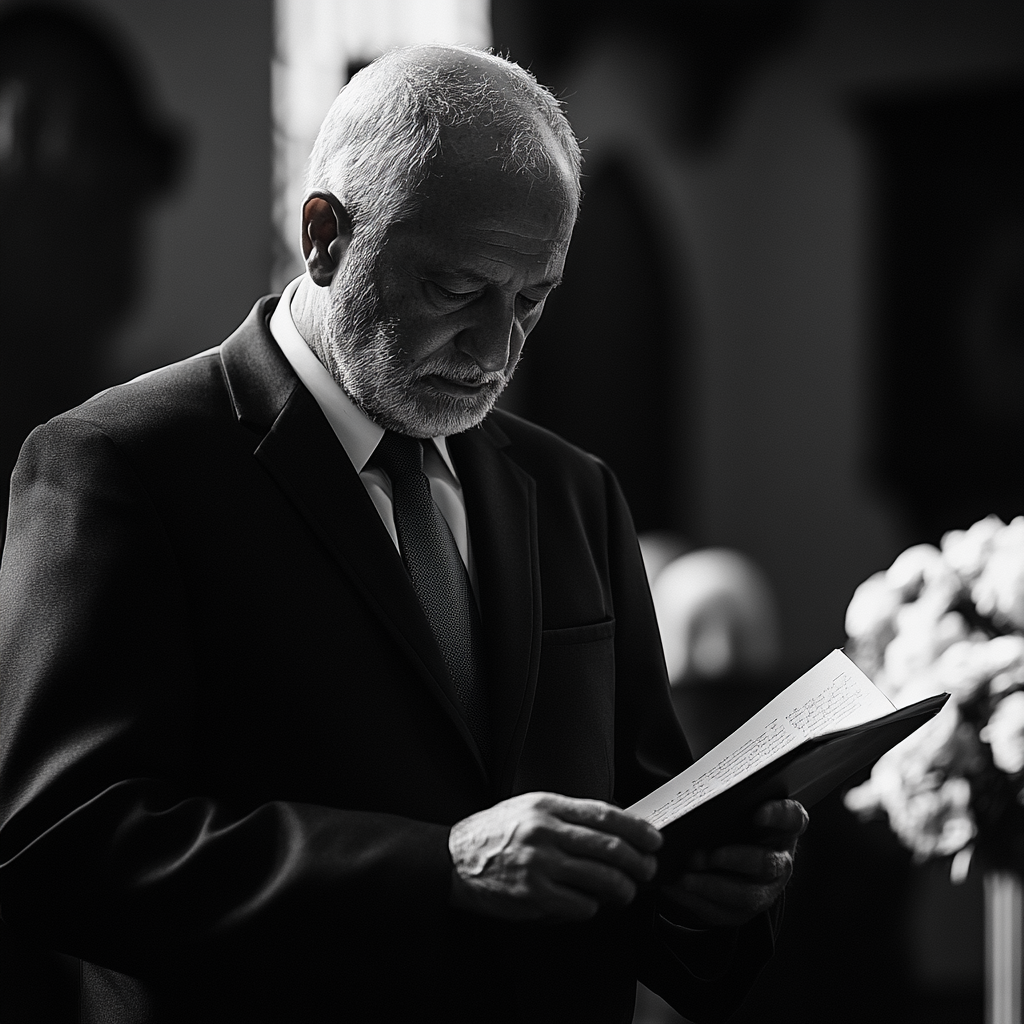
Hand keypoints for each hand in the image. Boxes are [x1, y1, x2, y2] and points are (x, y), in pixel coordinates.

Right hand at [448, 792, 662, 921]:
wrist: (454, 860)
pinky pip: (580, 906)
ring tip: (626, 892)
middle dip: (638, 862)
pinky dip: (592, 907)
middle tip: (648, 869)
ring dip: (623, 889)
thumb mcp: (530, 808)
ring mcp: (539, 866)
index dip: (637, 829)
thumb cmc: (496, 833)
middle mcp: (545, 833)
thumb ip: (568, 815)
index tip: (654, 839)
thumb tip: (614, 829)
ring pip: (601, 880)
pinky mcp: (534, 897)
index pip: (605, 815)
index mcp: (547, 806)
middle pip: (610, 849)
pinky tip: (589, 904)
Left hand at [658, 799, 807, 928]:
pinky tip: (675, 888)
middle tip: (700, 854)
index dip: (778, 816)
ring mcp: (765, 890)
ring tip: (684, 877)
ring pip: (747, 895)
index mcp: (781, 828)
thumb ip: (724, 804)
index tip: (757, 813)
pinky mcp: (743, 911)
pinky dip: (696, 900)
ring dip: (712, 886)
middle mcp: (780, 861)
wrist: (727, 861)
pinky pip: (723, 912)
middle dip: (733, 859)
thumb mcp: (733, 810)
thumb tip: (694, 801)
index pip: (792, 819)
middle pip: (767, 863)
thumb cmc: (730, 825)